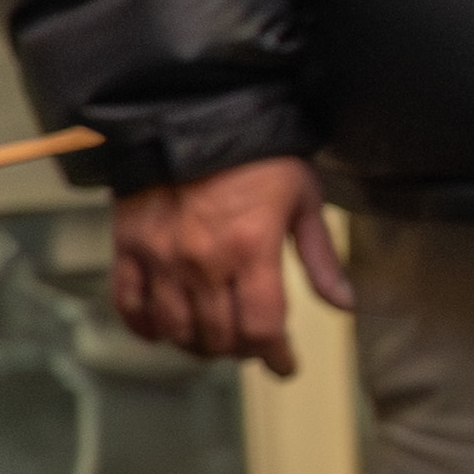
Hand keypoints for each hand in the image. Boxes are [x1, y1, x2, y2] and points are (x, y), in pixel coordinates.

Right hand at [110, 155, 349, 377]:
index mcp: (251, 248)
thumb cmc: (255, 150)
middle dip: (241, 351)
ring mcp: (161, 255)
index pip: (261, 328)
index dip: (275, 356)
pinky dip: (144, 325)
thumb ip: (321, 257)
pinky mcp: (128, 244)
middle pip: (220, 337)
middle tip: (252, 345)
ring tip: (213, 338)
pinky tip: (161, 329)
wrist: (190, 109)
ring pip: (176, 329)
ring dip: (198, 344)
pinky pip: (129, 303)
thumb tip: (345, 305)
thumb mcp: (302, 197)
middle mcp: (203, 259)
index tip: (283, 364)